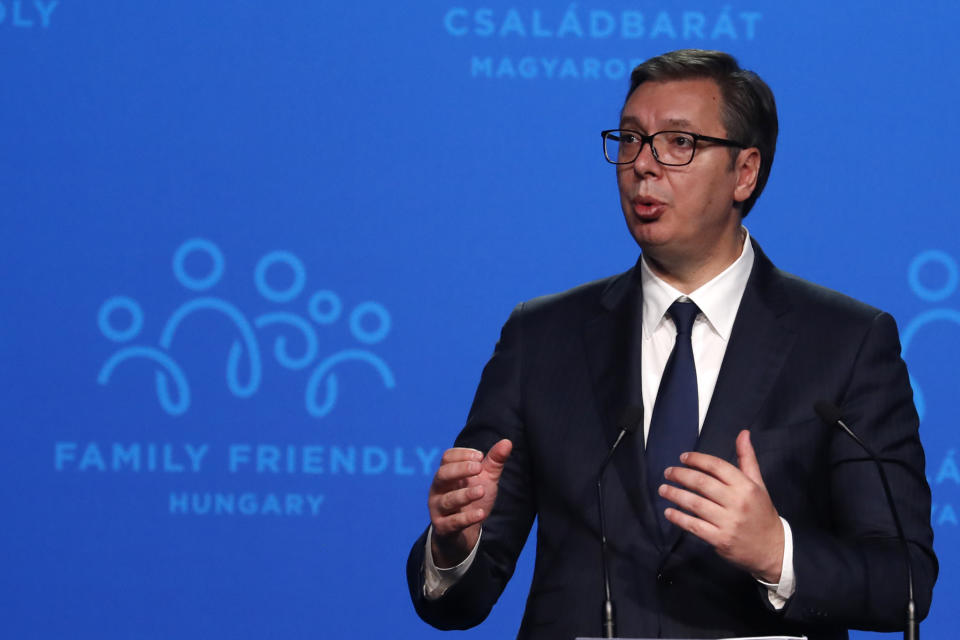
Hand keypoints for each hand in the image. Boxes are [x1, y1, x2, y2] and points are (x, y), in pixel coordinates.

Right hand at [428, 439, 511, 567]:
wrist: (464, 532)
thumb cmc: (473, 499)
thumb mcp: (485, 479)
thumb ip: (494, 461)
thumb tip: (507, 442)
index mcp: (447, 474)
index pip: (447, 458)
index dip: (462, 454)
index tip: (480, 456)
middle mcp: (438, 489)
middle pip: (442, 475)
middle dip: (460, 469)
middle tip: (478, 468)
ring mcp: (438, 508)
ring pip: (447, 500)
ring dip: (464, 494)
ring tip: (482, 490)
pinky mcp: (443, 527)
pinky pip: (452, 523)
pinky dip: (466, 518)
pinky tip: (481, 514)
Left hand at [658, 430, 783, 581]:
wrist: (772, 549)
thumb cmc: (761, 513)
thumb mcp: (758, 484)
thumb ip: (747, 459)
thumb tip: (743, 433)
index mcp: (746, 486)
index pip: (717, 466)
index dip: (697, 459)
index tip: (682, 458)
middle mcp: (737, 502)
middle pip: (702, 483)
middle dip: (681, 475)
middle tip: (668, 472)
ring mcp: (728, 522)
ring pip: (695, 504)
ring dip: (675, 495)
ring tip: (663, 489)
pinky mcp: (720, 539)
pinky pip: (694, 526)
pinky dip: (679, 518)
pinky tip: (669, 512)